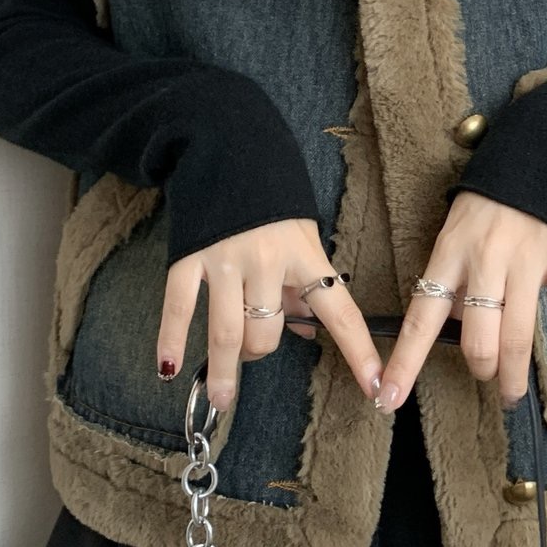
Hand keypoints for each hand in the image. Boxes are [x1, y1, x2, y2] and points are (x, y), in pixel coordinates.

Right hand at [156, 217, 382, 411]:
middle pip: (266, 331)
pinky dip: (171, 342)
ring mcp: (224, 259)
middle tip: (254, 349)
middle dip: (260, 351)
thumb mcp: (303, 237)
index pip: (341, 313)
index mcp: (306, 255)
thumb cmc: (272, 202)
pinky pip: (180, 308)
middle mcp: (267, 260)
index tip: (377, 388)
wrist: (227, 148)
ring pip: (227, 332)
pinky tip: (169, 369)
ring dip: (224, 370)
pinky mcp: (187, 256)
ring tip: (222, 398)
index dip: (360, 353)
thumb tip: (306, 331)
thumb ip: (302, 284)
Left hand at [373, 191, 546, 412]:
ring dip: (514, 375)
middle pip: (477, 337)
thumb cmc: (488, 206)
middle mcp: (486, 259)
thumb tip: (450, 335)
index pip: (421, 318)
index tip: (389, 398)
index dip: (406, 363)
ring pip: (518, 335)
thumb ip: (453, 282)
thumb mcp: (454, 235)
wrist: (539, 153)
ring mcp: (528, 259)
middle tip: (485, 378)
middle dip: (480, 369)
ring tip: (511, 393)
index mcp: (449, 253)